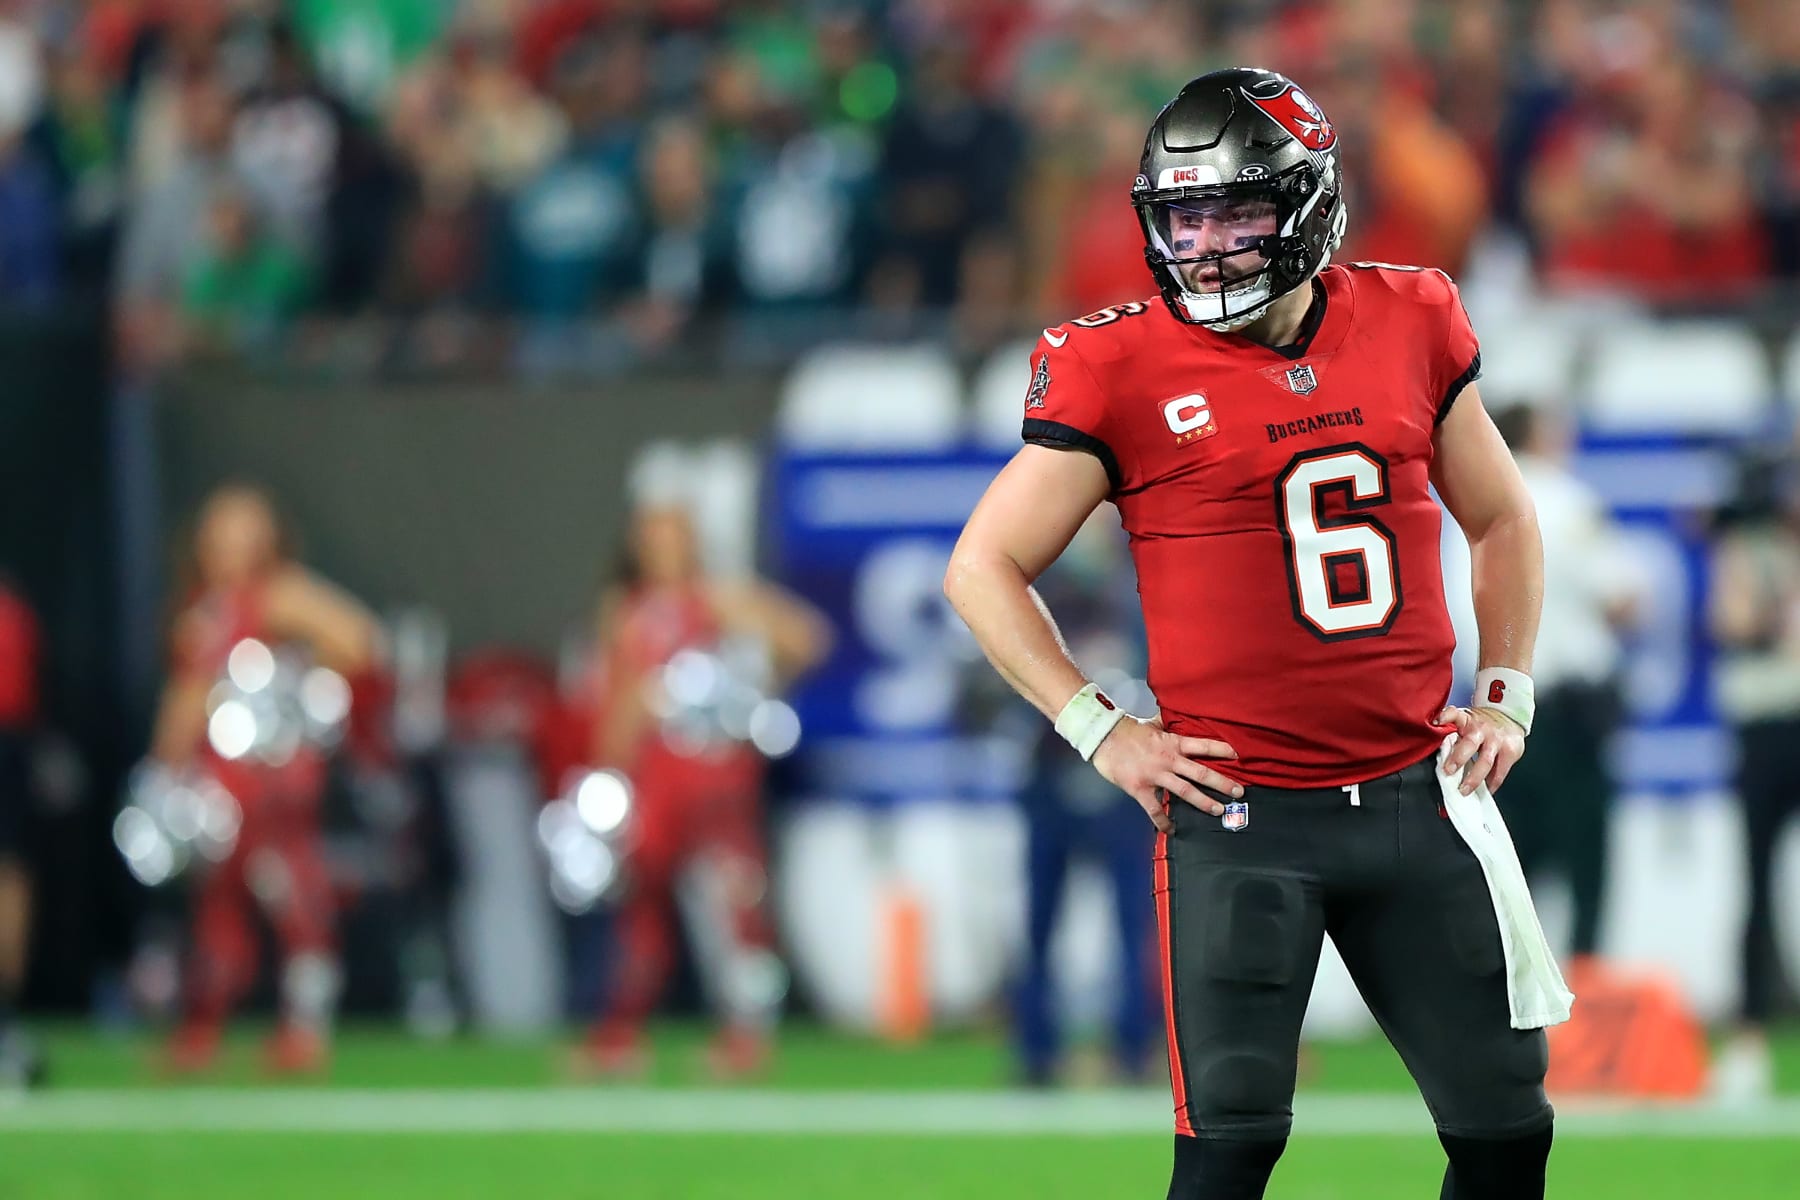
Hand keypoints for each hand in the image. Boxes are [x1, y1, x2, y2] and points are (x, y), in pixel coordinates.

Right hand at [1090, 715, 1242, 832]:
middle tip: (1239, 791)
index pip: (1202, 746)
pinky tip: (1171, 829)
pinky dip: (1163, 821)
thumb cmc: (1127, 730)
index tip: (1238, 755)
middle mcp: (1168, 760)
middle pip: (1201, 773)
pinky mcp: (1140, 789)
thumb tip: (1175, 715)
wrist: (1102, 737)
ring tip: (1218, 810)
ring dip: (1204, 802)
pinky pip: (1154, 809)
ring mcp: (1155, 775)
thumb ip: (1166, 726)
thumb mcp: (1152, 725)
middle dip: (1222, 783)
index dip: (1221, 750)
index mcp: (1172, 743)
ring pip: (1185, 791)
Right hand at [1437, 705, 1525, 795]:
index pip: (1498, 772)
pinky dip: (1445, 717)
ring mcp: (1478, 727)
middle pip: (1485, 759)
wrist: (1506, 713)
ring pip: (1469, 742)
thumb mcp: (1509, 754)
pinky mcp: (1466, 716)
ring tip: (1447, 768)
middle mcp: (1492, 739)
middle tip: (1462, 788)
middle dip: (1472, 775)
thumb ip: (1497, 770)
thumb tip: (1484, 790)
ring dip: (1457, 757)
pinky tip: (1437, 723)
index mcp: (1507, 750)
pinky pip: (1454, 714)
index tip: (1476, 795)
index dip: (1488, 785)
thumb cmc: (1504, 737)